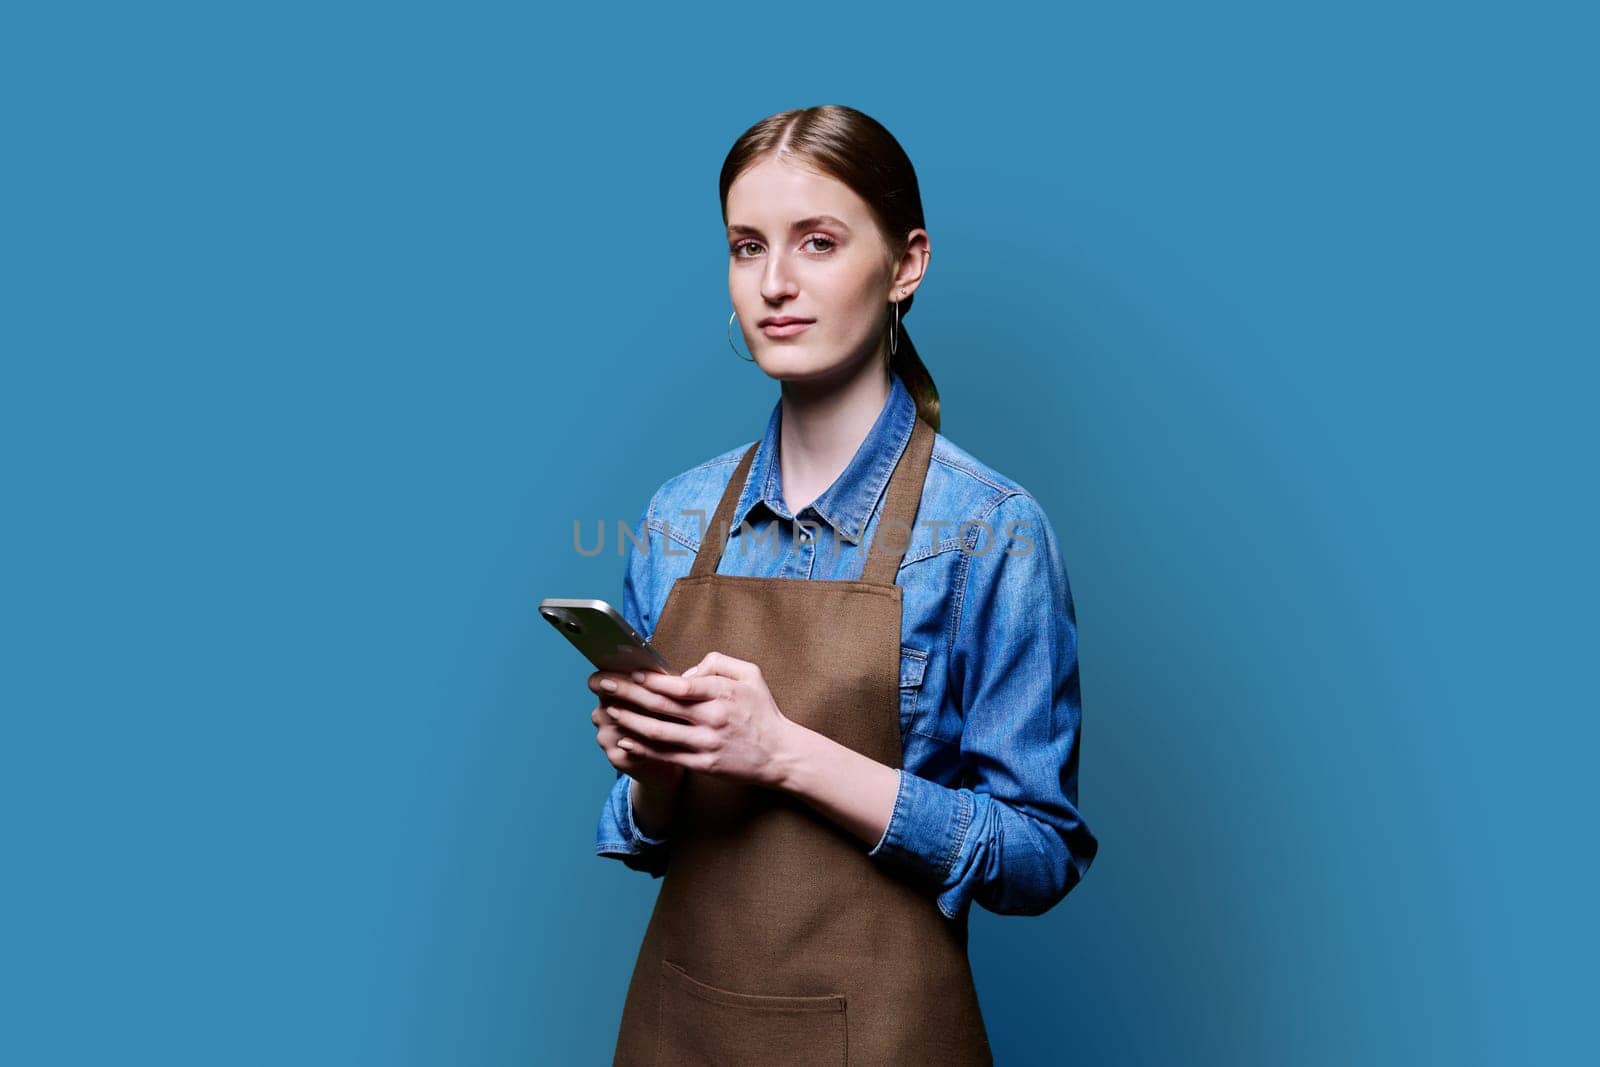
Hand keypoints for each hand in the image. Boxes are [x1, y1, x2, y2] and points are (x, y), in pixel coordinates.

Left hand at [587, 652, 797, 788]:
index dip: (650, 679)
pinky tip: (624, 738)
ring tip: (608, 710)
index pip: (679, 685)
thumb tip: (686, 671)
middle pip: (661, 705)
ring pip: (658, 732)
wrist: (780, 754)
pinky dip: (642, 746)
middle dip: (626, 693)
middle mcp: (712, 718)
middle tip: (602, 683)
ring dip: (629, 720)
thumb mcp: (750, 674)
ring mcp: (706, 743)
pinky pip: (666, 755)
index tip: (628, 672)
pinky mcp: (703, 764)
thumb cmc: (762, 712)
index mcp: (723, 693)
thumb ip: (718, 663)